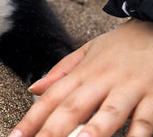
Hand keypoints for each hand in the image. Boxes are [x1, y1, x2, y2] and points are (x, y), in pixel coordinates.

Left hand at [10, 19, 152, 136]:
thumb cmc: (120, 45)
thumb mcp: (88, 51)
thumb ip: (61, 72)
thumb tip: (33, 89)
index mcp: (84, 72)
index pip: (53, 97)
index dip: (32, 118)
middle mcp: (103, 80)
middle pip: (74, 107)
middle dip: (53, 131)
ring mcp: (129, 88)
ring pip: (109, 113)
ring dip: (93, 130)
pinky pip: (145, 119)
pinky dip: (138, 134)